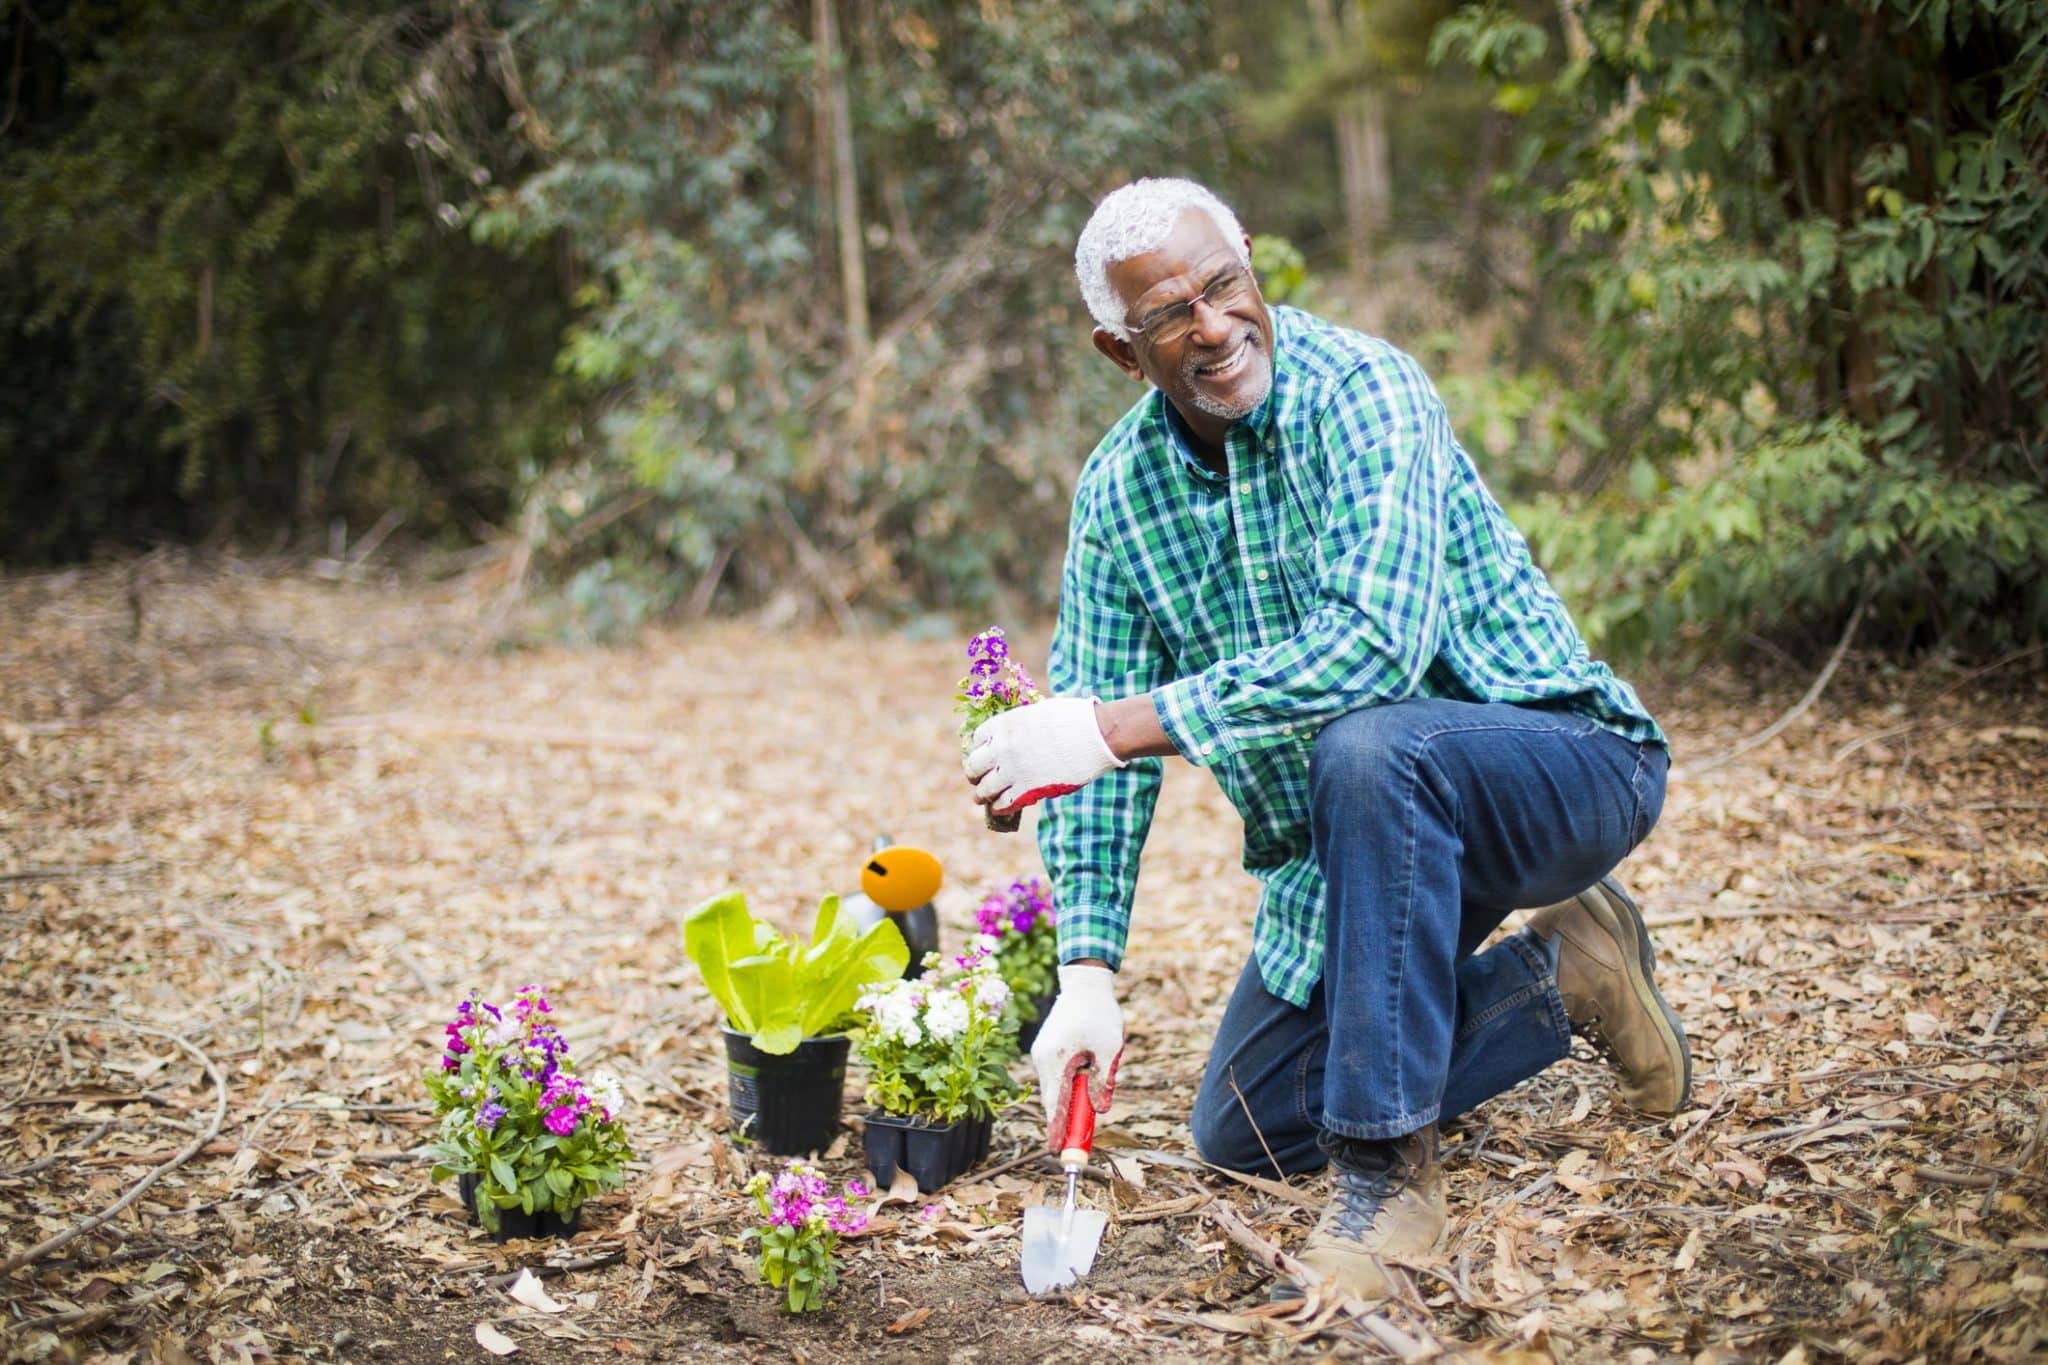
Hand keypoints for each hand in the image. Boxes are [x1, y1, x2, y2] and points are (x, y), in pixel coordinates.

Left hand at [963, 697, 1124, 814]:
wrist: (1096, 734)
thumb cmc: (1074, 718)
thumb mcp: (1039, 712)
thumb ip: (1021, 725)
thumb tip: (1018, 736)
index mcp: (1005, 724)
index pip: (977, 739)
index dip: (979, 748)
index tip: (983, 754)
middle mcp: (1003, 747)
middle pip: (974, 766)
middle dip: (974, 773)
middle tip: (976, 779)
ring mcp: (1013, 770)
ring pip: (984, 789)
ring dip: (982, 794)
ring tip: (982, 798)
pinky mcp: (1028, 789)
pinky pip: (1003, 803)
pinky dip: (998, 807)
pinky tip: (999, 807)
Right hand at [1030, 963, 1123, 1151]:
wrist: (1085, 982)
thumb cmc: (1099, 1012)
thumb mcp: (1109, 1048)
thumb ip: (1103, 1080)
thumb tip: (1100, 1109)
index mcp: (1056, 1059)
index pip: (1056, 1102)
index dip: (1056, 1128)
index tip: (1055, 1149)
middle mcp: (1043, 1057)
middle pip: (1053, 1097)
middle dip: (1063, 1118)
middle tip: (1072, 1140)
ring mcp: (1042, 1051)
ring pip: (1055, 1085)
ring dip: (1069, 1097)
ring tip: (1087, 1098)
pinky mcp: (1047, 1047)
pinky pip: (1056, 1073)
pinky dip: (1067, 1084)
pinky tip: (1082, 1080)